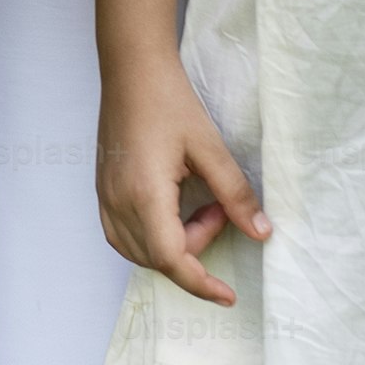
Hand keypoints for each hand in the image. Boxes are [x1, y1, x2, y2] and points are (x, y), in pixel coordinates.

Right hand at [95, 53, 266, 305]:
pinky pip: (123, 236)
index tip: (227, 295)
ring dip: (173, 246)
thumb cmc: (169, 100)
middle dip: (195, 250)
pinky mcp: (103, 191)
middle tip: (218, 210)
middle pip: (157, 259)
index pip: (172, 259)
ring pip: (138, 252)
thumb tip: (261, 232)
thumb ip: (234, 194)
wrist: (131, 70)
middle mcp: (118, 203)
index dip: (201, 283)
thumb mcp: (209, 147)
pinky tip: (173, 215)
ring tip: (197, 207)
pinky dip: (151, 240)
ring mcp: (105, 198)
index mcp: (144, 194)